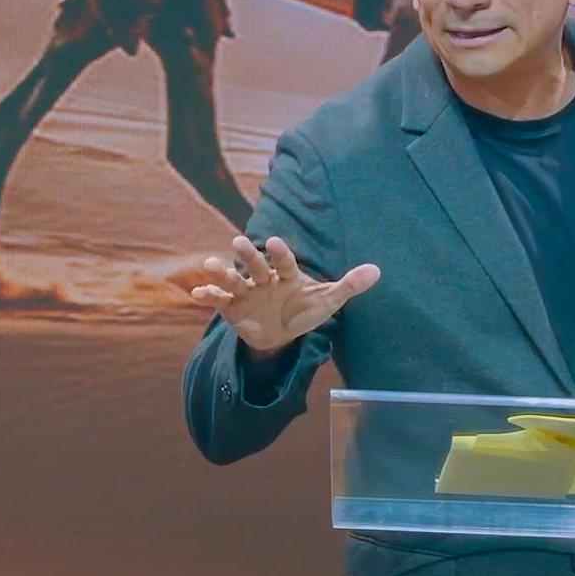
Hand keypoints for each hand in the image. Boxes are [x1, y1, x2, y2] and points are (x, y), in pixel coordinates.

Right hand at [190, 235, 379, 353]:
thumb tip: (377, 271)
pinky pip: (219, 300)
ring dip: (222, 273)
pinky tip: (196, 292)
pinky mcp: (231, 307)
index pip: (285, 262)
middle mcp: (265, 279)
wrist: (281, 334)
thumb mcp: (328, 301)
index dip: (281, 253)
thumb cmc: (306, 310)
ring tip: (209, 264)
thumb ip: (349, 285)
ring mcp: (246, 292)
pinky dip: (208, 295)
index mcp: (288, 275)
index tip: (277, 241)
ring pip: (234, 280)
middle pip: (256, 265)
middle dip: (249, 255)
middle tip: (239, 241)